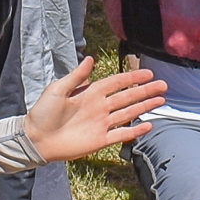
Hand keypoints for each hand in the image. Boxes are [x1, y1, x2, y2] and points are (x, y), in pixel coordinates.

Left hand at [21, 63, 166, 162]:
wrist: (36, 139)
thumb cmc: (43, 113)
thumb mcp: (57, 90)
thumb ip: (76, 77)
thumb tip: (91, 58)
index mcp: (90, 93)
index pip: (116, 82)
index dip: (132, 77)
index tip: (148, 72)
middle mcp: (100, 107)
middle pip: (127, 97)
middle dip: (145, 91)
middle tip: (163, 85)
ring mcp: (101, 124)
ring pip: (129, 113)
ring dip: (144, 107)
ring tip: (161, 100)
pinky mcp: (100, 140)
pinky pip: (121, 134)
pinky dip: (135, 130)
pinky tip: (148, 125)